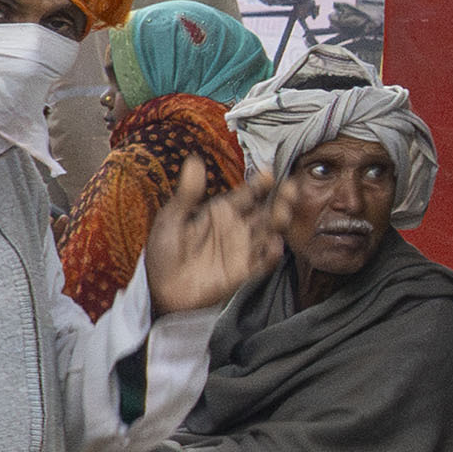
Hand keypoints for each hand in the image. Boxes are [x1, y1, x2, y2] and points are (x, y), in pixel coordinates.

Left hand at [142, 175, 284, 317]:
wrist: (161, 291)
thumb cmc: (163, 254)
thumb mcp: (171, 218)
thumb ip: (188, 192)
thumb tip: (194, 160)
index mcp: (220, 213)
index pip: (247, 194)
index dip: (260, 184)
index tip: (268, 173)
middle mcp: (236, 229)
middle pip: (265, 210)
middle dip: (281, 199)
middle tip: (291, 187)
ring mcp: (242, 251)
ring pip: (269, 232)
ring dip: (279, 221)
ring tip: (284, 210)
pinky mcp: (242, 273)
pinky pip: (263, 263)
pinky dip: (271, 254)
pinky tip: (274, 244)